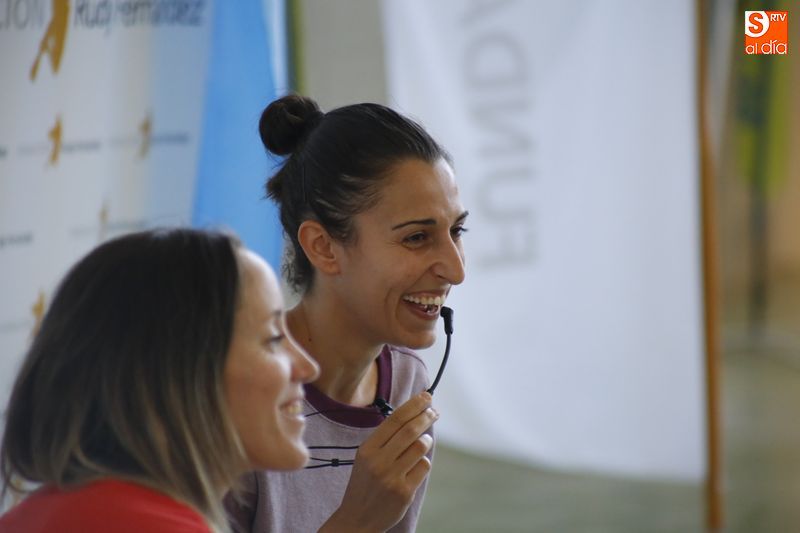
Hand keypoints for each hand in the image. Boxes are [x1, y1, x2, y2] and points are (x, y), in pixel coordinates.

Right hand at [318, 391, 437, 532]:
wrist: (357, 519)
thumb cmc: (365, 483)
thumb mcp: (366, 457)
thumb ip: (386, 439)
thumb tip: (413, 414)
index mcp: (367, 449)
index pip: (395, 419)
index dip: (414, 405)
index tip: (427, 396)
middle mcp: (378, 461)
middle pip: (410, 430)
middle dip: (426, 416)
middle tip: (434, 411)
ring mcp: (392, 477)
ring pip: (420, 447)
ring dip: (426, 439)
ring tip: (425, 438)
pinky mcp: (404, 492)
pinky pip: (423, 467)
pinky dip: (424, 461)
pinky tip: (418, 463)